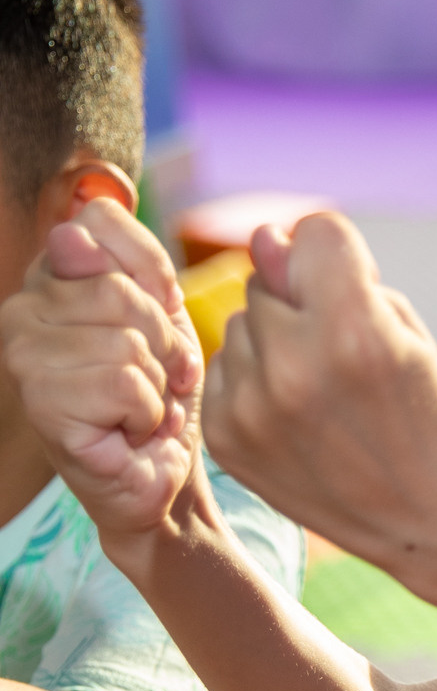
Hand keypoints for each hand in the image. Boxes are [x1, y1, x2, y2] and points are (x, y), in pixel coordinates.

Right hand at [0, 204, 202, 552]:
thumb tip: (68, 235)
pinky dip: (148, 413)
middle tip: (156, 375)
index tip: (162, 312)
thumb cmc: (160, 389)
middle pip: (120, 291)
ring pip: (126, 342)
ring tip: (142, 403)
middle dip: (162, 341)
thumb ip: (131, 266)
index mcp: (49, 273)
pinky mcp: (40, 403)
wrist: (161, 470)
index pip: (99, 220)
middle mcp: (21, 308)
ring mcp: (22, 356)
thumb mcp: (162, 313)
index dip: (153, 271)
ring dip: (157, 382)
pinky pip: (125, 386)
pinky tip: (130, 427)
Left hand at [202, 211, 436, 559]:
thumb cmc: (422, 410)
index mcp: (355, 330)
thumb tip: (263, 238)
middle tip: (341, 353)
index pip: (316, 232)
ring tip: (317, 390)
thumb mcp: (403, 330)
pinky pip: (223, 369)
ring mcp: (253, 407)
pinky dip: (253, 383)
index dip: (340, 254)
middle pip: (266, 278)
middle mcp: (296, 366)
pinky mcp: (226, 436)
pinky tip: (292, 416)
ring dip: (272, 343)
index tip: (356, 284)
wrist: (424, 515)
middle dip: (301, 302)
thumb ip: (331, 276)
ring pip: (240, 324)